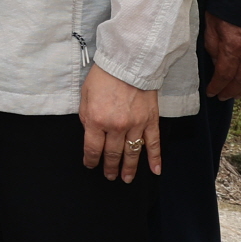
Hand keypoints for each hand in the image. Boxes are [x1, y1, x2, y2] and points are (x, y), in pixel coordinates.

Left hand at [79, 65, 160, 181]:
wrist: (128, 62)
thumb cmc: (103, 76)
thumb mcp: (85, 95)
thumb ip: (86, 117)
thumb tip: (90, 133)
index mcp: (96, 120)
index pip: (92, 148)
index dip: (91, 160)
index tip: (90, 165)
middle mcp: (116, 126)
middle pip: (112, 154)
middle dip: (109, 167)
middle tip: (109, 176)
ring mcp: (135, 125)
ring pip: (132, 153)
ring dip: (129, 168)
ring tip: (126, 179)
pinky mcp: (150, 121)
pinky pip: (153, 143)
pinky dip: (155, 158)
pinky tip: (155, 171)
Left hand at [202, 14, 240, 102]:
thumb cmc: (229, 6)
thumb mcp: (212, 24)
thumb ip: (213, 46)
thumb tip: (217, 64)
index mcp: (233, 48)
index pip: (224, 76)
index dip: (217, 87)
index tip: (210, 93)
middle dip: (230, 92)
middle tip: (222, 97)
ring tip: (235, 94)